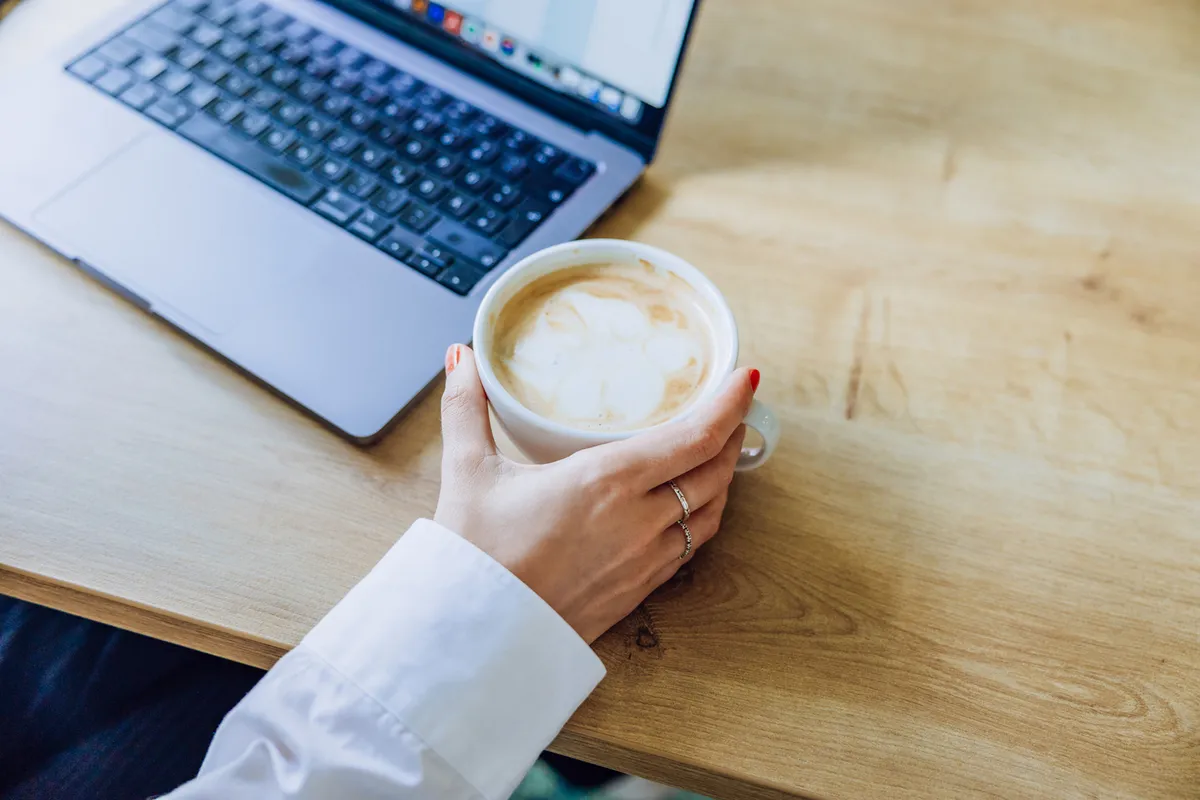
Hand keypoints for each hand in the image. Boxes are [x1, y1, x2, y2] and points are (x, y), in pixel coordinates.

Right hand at [434, 344, 757, 643]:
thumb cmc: (473, 555)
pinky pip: (691, 547)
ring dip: (723, 478)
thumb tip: (460, 357)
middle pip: (714, 471)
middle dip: (732, 434)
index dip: (729, 405)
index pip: (695, 437)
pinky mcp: (638, 591)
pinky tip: (691, 506)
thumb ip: (467, 407)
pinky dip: (703, 517)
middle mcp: (638, 519)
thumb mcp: (467, 470)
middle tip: (735, 406)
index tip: (744, 379)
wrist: (473, 637)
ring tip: (721, 451)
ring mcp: (644, 560)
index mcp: (607, 480)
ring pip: (711, 513)